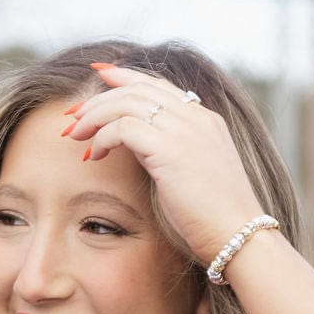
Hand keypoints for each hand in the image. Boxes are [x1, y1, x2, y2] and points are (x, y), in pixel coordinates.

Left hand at [63, 63, 266, 268]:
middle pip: (138, 88)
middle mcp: (196, 118)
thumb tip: (143, 152)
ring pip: (126, 102)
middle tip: (75, 113)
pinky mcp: (170, 149)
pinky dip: (103, 136)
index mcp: (205, 121)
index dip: (127, 77)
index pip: (159, 85)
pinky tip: (94, 154)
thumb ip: (173, 154)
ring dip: (95, 115)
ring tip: (75, 134)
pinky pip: (123, 127)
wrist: (238, 236)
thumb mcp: (195, 177)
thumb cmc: (215, 221)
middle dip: (100, 96)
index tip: (101, 80)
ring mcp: (185, 130)